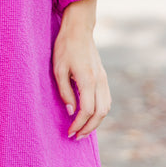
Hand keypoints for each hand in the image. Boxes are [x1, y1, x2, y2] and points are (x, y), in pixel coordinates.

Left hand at [52, 0, 110, 139]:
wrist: (79, 29)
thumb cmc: (65, 47)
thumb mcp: (58, 69)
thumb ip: (65, 91)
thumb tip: (71, 111)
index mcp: (88, 79)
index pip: (87, 110)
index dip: (79, 124)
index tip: (69, 132)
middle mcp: (99, 81)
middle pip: (100, 113)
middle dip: (89, 128)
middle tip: (76, 137)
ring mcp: (103, 78)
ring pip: (106, 108)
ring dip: (96, 122)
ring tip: (83, 130)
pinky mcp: (103, 76)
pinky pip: (106, 99)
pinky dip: (100, 112)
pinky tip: (90, 115)